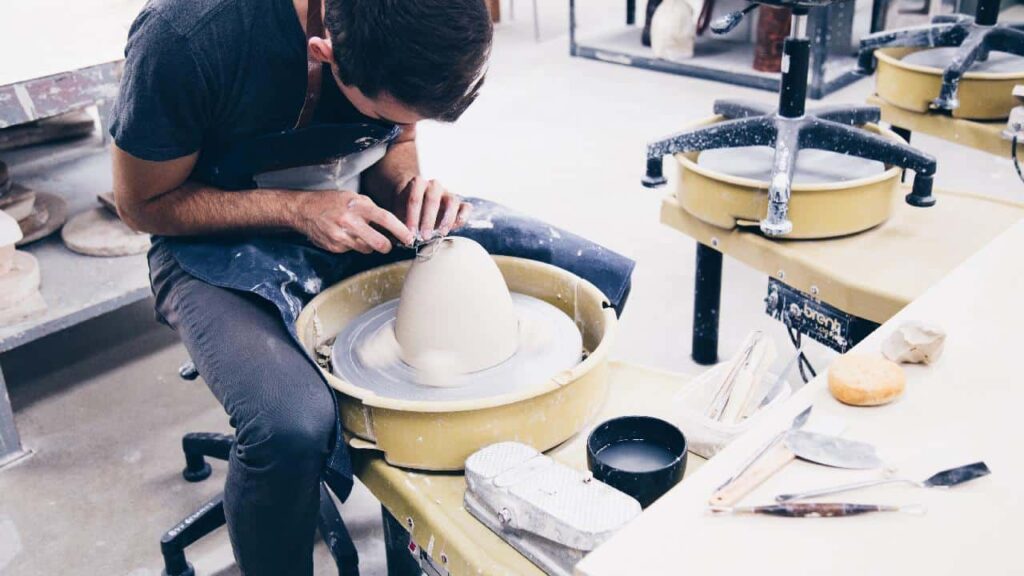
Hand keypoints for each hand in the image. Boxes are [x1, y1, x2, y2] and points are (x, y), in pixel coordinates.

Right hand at [295, 190, 414, 253]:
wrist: (304, 210)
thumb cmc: (332, 202)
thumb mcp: (354, 197)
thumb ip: (372, 210)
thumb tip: (392, 225)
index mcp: (358, 206)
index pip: (385, 219)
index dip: (400, 230)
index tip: (409, 237)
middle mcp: (350, 221)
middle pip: (379, 243)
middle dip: (387, 246)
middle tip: (388, 244)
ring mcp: (341, 236)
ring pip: (367, 249)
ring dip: (369, 245)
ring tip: (360, 234)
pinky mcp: (335, 246)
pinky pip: (352, 250)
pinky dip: (354, 245)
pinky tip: (346, 236)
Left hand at [394, 176, 471, 239]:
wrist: (421, 206)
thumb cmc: (407, 212)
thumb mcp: (399, 213)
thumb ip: (396, 223)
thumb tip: (392, 239)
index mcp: (417, 184)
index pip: (414, 198)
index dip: (412, 217)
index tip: (410, 233)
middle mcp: (434, 186)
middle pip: (433, 199)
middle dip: (428, 220)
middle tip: (424, 237)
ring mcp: (449, 193)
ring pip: (452, 201)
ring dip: (446, 219)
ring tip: (440, 234)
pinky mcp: (460, 204)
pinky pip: (466, 207)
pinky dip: (463, 215)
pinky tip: (457, 226)